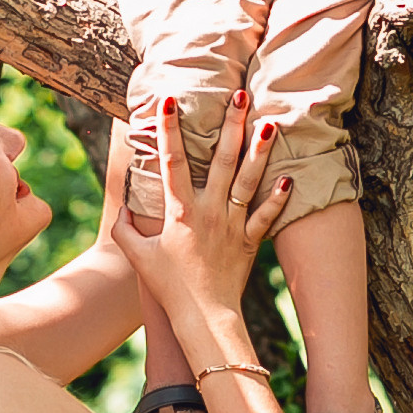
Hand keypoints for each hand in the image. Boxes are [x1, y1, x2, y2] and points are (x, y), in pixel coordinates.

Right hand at [114, 90, 292, 335]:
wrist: (203, 317)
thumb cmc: (168, 287)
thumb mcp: (137, 256)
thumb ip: (126, 229)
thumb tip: (124, 208)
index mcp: (180, 211)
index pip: (171, 161)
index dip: (168, 129)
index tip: (169, 100)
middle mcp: (209, 211)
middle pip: (221, 159)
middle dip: (230, 124)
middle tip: (239, 95)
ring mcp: (232, 224)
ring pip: (248, 180)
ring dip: (260, 151)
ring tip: (270, 123)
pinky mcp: (250, 241)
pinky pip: (266, 216)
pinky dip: (278, 199)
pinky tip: (288, 179)